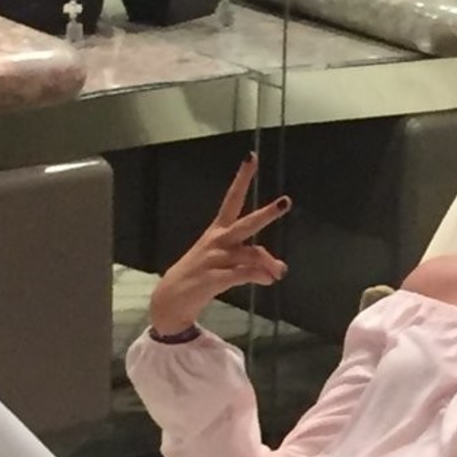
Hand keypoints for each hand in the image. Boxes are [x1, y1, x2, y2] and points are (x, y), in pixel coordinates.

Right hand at [149, 153, 290, 335]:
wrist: (170, 299)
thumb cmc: (201, 276)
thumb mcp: (226, 264)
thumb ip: (252, 263)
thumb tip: (278, 270)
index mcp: (217, 231)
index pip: (232, 199)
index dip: (242, 178)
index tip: (251, 157)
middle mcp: (217, 241)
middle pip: (246, 224)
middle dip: (266, 213)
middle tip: (285, 202)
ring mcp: (214, 259)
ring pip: (250, 253)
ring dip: (269, 263)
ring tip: (278, 273)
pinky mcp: (213, 278)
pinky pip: (242, 274)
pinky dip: (258, 276)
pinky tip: (267, 280)